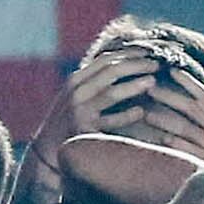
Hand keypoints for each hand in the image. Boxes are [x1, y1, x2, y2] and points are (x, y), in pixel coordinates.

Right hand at [24, 47, 156, 167]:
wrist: (47, 151)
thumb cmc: (69, 121)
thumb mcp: (77, 96)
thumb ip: (95, 81)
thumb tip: (124, 64)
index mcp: (77, 80)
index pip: (105, 60)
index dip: (129, 53)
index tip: (149, 51)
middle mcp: (77, 92)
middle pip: (111, 71)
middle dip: (136, 65)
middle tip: (157, 64)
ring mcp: (80, 111)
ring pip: (110, 93)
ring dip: (133, 86)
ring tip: (152, 81)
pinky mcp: (85, 131)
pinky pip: (110, 121)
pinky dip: (126, 116)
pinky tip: (141, 111)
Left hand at [125, 66, 203, 159]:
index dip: (189, 82)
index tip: (172, 71)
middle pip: (192, 108)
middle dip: (170, 96)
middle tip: (149, 88)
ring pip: (185, 127)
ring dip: (164, 118)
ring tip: (145, 113)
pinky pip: (184, 149)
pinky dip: (172, 142)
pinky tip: (158, 137)